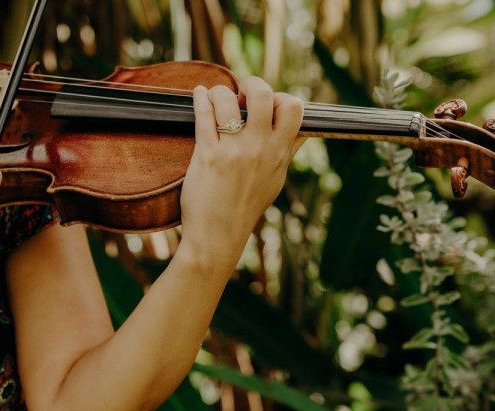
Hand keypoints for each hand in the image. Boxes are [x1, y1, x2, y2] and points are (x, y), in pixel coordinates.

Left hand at [178, 77, 303, 270]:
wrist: (218, 236)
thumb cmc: (244, 208)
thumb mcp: (275, 181)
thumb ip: (288, 153)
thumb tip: (304, 132)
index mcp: (279, 154)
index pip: (294, 109)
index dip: (281, 97)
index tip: (265, 104)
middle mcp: (259, 150)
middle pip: (264, 95)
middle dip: (251, 83)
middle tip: (240, 92)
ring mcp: (234, 152)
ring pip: (228, 101)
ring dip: (219, 92)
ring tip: (215, 97)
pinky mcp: (208, 156)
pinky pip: (204, 116)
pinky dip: (200, 99)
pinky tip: (198, 94)